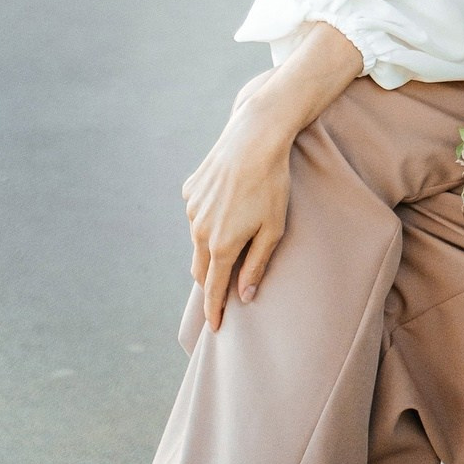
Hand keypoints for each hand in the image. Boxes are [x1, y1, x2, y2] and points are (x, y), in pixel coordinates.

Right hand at [182, 102, 292, 331]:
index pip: (213, 289)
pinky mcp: (190, 189)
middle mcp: (199, 230)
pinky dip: (206, 218)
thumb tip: (244, 295)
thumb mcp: (273, 228)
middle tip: (220, 292)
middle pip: (201, 268)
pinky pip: (196, 213)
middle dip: (209, 282)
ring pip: (197, 240)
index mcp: (221, 245)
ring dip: (210, 247)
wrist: (255, 136)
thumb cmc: (272, 183)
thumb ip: (257, 265)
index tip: (214, 327)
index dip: (214, 310)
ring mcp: (191, 209)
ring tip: (229, 240)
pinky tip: (225, 205)